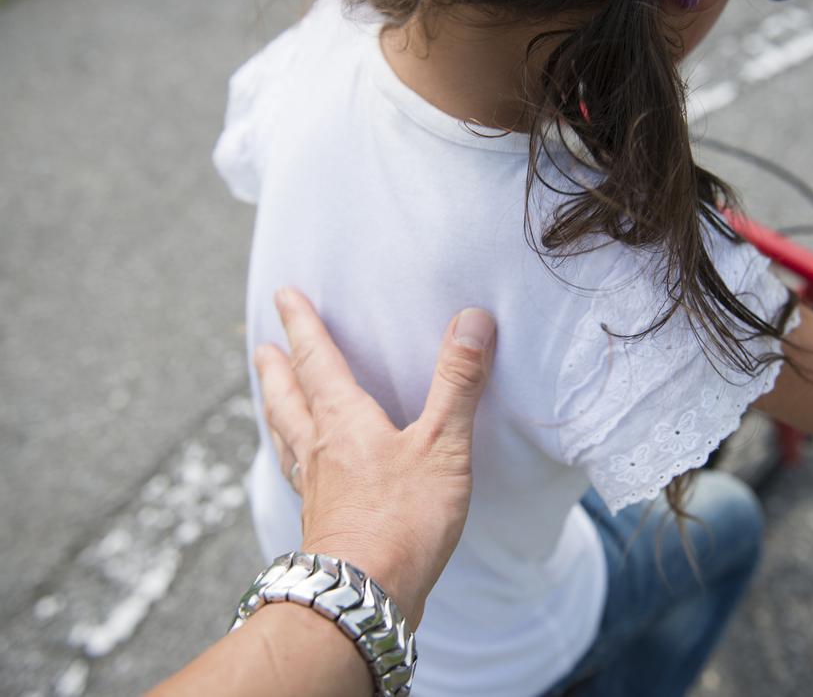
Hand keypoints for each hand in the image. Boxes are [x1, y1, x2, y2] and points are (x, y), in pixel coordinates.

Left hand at [253, 287, 495, 627]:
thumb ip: (457, 381)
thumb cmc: (405, 519)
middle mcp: (321, 448)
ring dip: (276, 407)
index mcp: (344, 420)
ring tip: (269, 394)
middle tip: (263, 346)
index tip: (285, 295)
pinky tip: (300, 465)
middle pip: (288, 397)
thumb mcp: (442, 444)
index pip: (316, 360)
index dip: (302, 325)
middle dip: (277, 367)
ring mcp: (317, 486)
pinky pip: (299, 473)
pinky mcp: (322, 520)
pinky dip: (293, 455)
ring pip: (287, 435)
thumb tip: (472, 319)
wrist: (364, 594)